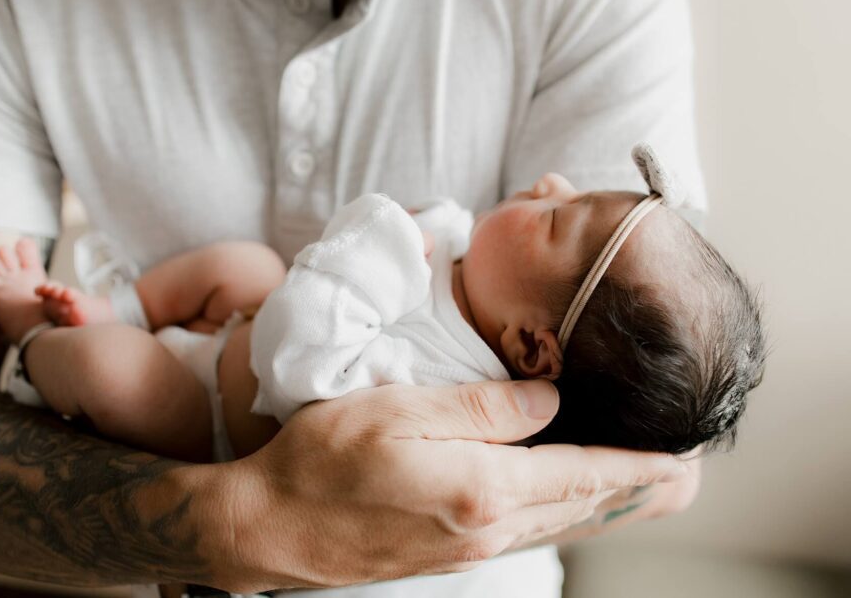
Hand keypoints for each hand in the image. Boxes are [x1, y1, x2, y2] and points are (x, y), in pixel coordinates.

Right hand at [208, 379, 686, 591]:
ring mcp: (466, 547)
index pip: (583, 473)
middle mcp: (486, 527)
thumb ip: (481, 407)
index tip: (685, 459)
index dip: (637, 466)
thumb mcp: (399, 412)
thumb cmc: (322, 460)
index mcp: (482, 488)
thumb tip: (549, 400)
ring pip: (555, 522)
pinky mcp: (445, 552)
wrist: (268, 526)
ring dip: (600, 502)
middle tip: (680, 473)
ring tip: (636, 487)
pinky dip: (559, 513)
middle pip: (579, 506)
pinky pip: (523, 530)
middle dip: (632, 487)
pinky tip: (560, 503)